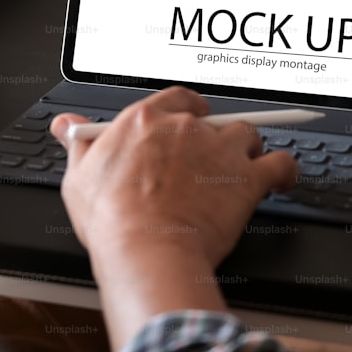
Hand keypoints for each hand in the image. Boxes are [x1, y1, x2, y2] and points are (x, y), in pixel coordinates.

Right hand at [51, 87, 297, 350]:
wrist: (146, 251)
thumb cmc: (112, 221)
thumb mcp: (79, 177)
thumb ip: (78, 144)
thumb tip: (65, 124)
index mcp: (145, 120)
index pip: (177, 100)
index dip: (188, 112)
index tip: (189, 124)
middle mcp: (186, 128)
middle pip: (213, 120)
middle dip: (214, 139)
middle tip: (208, 163)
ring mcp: (220, 151)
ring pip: (247, 137)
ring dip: (247, 152)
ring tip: (240, 173)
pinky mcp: (247, 180)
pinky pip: (281, 164)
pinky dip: (286, 171)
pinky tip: (284, 180)